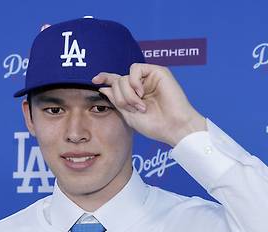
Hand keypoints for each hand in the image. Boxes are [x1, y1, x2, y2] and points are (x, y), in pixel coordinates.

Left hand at [92, 63, 206, 146]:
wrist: (173, 127)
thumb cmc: (155, 125)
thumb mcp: (129, 115)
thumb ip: (116, 100)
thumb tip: (103, 87)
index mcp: (134, 95)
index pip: (117, 82)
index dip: (105, 78)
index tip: (94, 80)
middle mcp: (141, 84)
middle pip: (118, 82)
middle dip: (120, 97)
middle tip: (132, 109)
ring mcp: (149, 78)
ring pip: (125, 77)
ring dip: (127, 93)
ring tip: (139, 105)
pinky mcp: (158, 71)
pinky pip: (135, 68)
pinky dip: (134, 81)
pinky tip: (141, 93)